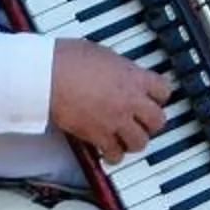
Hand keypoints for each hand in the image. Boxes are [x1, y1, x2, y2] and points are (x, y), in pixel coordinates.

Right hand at [50, 39, 172, 160]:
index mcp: (134, 77)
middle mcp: (130, 100)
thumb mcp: (102, 53)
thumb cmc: (66, 60)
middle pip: (158, 120)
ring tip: (127, 139)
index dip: (159, 96)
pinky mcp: (98, 135)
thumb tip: (117, 70)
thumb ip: (117, 67)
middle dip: (151, 122)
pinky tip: (109, 152)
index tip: (154, 99)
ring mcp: (116, 120)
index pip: (164, 90)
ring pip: (140, 141)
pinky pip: (115, 154)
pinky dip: (113, 155)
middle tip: (142, 122)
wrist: (45, 76)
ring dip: (135, 141)